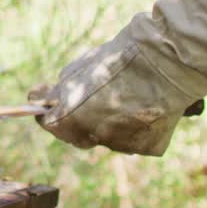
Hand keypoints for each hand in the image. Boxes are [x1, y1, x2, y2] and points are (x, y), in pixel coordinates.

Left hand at [29, 21, 206, 155]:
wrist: (166, 61)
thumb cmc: (120, 60)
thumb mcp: (79, 70)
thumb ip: (59, 91)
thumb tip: (40, 99)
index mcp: (70, 117)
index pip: (49, 124)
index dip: (50, 112)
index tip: (51, 104)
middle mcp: (94, 137)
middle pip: (81, 134)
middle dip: (83, 118)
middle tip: (98, 95)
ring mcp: (122, 144)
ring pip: (110, 137)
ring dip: (113, 122)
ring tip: (130, 95)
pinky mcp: (147, 147)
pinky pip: (136, 138)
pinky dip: (139, 126)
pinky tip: (147, 105)